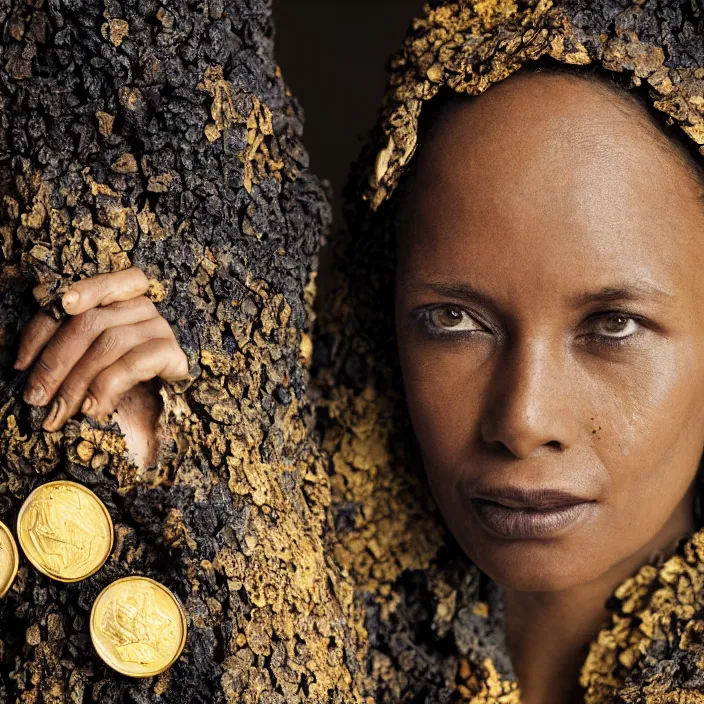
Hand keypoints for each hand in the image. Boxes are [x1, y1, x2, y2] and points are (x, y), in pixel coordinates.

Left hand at [15, 267, 189, 431]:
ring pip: (109, 341)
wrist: (155, 435)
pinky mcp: (173, 354)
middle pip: (89, 320)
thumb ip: (58, 352)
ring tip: (60, 414)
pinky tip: (93, 411)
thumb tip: (12, 351)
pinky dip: (106, 388)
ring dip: (76, 382)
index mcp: (115, 299)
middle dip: (55, 362)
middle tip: (36, 398)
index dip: (43, 327)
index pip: (75, 298)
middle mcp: (141, 307)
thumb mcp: (78, 370)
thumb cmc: (115, 401)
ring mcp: (161, 328)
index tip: (20, 362)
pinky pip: (132, 363)